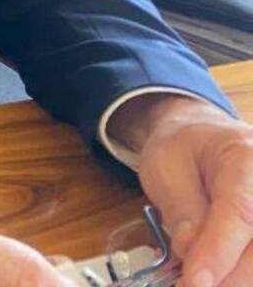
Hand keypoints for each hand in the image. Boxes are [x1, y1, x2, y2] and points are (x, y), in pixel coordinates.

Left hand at [119, 96, 252, 285]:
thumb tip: (189, 250)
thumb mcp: (165, 165)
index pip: (238, 212)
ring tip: (195, 279)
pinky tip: (213, 276)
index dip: (218, 252)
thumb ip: (179, 208)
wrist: (205, 138)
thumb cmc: (184, 148)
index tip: (196, 282)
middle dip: (225, 278)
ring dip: (230, 280)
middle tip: (187, 285)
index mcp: (245, 157)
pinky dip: (236, 275)